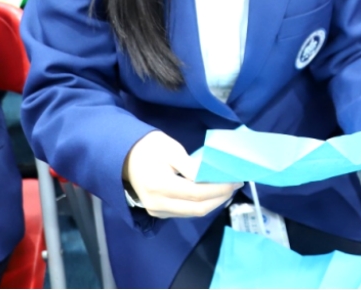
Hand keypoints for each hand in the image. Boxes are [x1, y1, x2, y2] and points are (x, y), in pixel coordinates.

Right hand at [122, 131, 241, 218]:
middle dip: (220, 197)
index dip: (219, 188)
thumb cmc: (149, 147)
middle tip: (236, 185)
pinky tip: (211, 194)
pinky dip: (201, 204)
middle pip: (197, 208)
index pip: (197, 193)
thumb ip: (193, 166)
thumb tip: (214, 176)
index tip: (235, 179)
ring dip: (213, 202)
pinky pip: (184, 212)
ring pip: (192, 212)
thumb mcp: (172, 149)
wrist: (125, 156)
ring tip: (227, 189)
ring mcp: (156, 210)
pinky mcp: (158, 212)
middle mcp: (157, 203)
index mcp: (160, 185)